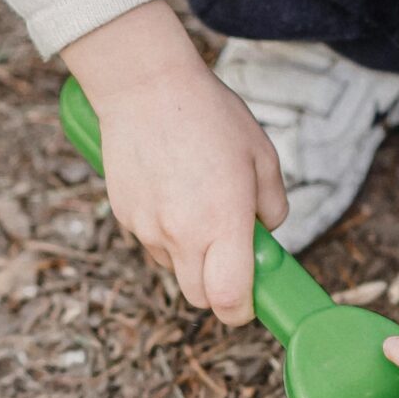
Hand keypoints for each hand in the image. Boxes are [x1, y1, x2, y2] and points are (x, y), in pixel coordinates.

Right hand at [63, 2, 284, 324]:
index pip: (229, 301)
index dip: (243, 310)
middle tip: (231, 254)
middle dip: (218, 289)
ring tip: (197, 205)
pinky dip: (165, 232)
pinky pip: (151, 242)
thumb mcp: (262, 156)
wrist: (146, 87)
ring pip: (174, 269)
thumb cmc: (210, 116)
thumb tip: (265, 233)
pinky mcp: (126, 217)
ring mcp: (148, 229)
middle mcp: (182, 235)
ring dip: (191, 257)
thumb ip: (272, 206)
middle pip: (199, 298)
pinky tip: (171, 190)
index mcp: (223, 223)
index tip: (251, 299)